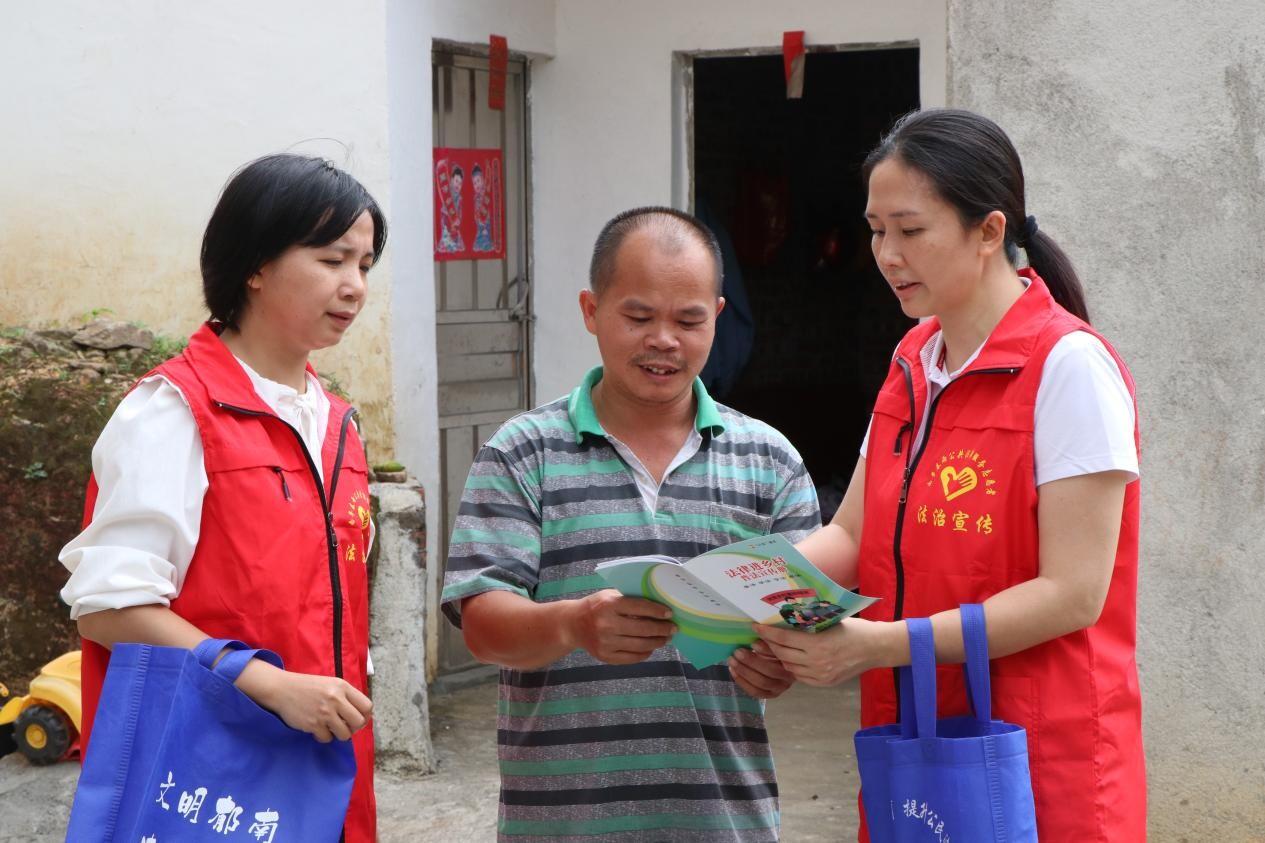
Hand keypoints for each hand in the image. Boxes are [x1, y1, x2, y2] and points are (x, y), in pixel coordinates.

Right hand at [237, 660, 372, 742]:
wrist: (282, 689)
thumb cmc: (307, 687)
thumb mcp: (330, 684)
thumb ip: (346, 696)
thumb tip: (362, 715)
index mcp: (342, 687)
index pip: (367, 706)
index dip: (365, 716)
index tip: (358, 719)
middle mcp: (336, 699)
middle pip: (359, 722)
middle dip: (354, 728)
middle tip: (345, 726)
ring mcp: (325, 712)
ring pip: (345, 734)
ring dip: (339, 734)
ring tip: (330, 727)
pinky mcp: (313, 724)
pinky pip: (327, 738)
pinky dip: (323, 736)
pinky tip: (318, 728)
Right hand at [566, 589, 675, 664]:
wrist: (572, 625)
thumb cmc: (596, 607)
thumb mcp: (609, 596)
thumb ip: (629, 600)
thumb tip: (658, 606)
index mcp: (609, 605)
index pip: (639, 608)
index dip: (657, 611)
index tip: (669, 614)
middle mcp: (607, 624)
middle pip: (643, 629)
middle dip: (662, 629)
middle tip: (673, 628)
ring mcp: (606, 642)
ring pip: (640, 645)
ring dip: (657, 642)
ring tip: (665, 639)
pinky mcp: (605, 656)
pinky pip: (632, 657)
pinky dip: (645, 653)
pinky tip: (651, 648)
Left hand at [728, 639, 794, 698]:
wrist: (781, 666)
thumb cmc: (775, 651)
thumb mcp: (773, 644)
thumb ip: (767, 642)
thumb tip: (756, 641)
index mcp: (792, 662)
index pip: (780, 656)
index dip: (765, 649)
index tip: (752, 642)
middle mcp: (788, 678)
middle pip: (770, 671)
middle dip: (751, 661)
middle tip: (737, 652)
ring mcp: (780, 688)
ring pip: (761, 683)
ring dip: (744, 672)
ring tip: (732, 661)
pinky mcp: (770, 694)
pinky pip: (755, 691)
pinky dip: (742, 682)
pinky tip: (733, 671)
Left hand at [755, 618, 897, 686]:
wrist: (875, 648)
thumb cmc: (854, 629)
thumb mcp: (829, 621)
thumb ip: (808, 623)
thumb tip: (783, 618)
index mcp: (818, 643)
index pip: (784, 638)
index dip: (767, 633)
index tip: (756, 626)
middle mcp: (817, 662)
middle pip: (783, 654)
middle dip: (769, 645)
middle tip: (760, 637)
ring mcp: (821, 675)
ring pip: (789, 667)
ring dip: (779, 657)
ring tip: (773, 647)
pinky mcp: (824, 683)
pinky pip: (800, 676)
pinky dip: (792, 666)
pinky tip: (790, 658)